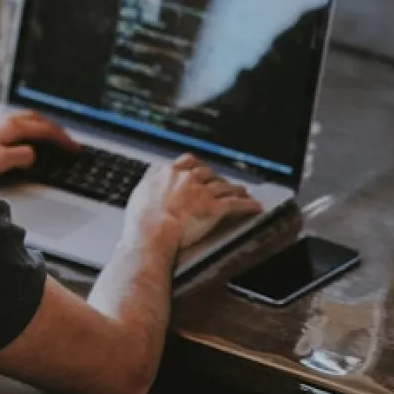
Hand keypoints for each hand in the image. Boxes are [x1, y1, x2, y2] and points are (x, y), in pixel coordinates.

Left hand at [0, 108, 77, 178]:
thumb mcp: (1, 161)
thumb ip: (22, 156)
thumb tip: (33, 154)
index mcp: (12, 124)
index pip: (46, 129)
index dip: (63, 139)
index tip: (74, 147)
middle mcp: (3, 117)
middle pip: (36, 119)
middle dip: (54, 129)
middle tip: (65, 140)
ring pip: (23, 118)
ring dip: (38, 125)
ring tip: (46, 136)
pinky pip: (11, 121)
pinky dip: (24, 127)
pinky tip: (18, 135)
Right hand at [125, 154, 261, 250]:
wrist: (151, 231)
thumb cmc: (141, 220)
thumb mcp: (139, 194)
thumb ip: (148, 184)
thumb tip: (149, 182)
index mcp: (167, 173)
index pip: (186, 162)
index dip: (195, 165)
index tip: (198, 168)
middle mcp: (186, 178)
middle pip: (207, 172)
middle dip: (216, 177)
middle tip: (221, 182)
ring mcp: (201, 192)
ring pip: (223, 186)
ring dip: (234, 188)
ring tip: (242, 191)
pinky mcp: (214, 207)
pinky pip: (235, 204)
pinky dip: (247, 205)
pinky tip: (254, 206)